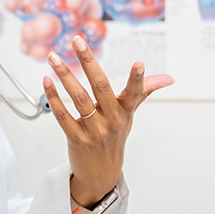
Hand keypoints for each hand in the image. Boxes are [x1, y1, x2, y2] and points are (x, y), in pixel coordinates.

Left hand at [43, 34, 173, 208]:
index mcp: (125, 111)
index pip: (135, 93)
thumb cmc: (115, 137)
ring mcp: (94, 131)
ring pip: (79, 99)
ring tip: (54, 58)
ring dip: (65, 76)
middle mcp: (112, 120)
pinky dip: (54, 98)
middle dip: (88, 61)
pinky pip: (64, 116)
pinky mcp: (77, 139)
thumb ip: (144, 92)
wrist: (101, 172)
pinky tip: (46, 81)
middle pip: (100, 87)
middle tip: (77, 40)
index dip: (138, 79)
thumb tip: (168, 78)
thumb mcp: (130, 115)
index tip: (139, 64)